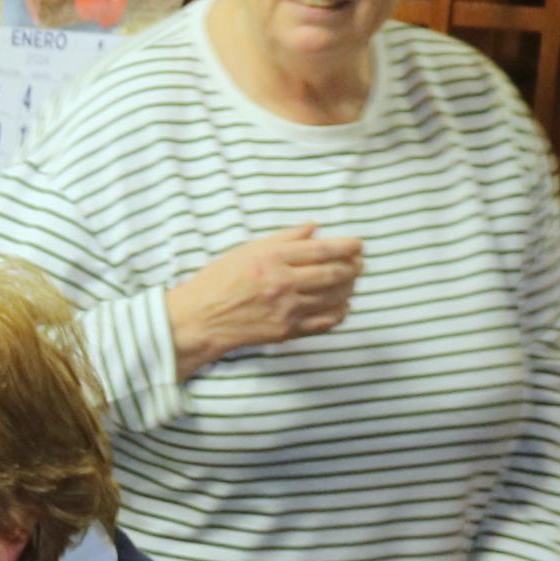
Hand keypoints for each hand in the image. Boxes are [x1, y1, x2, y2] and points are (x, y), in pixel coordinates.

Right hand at [166, 226, 362, 377]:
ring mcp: (287, 310)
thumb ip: (284, 238)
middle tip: (359, 263)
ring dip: (349, 288)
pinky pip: (325, 322)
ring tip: (351, 281)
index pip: (322, 250)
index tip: (359, 245)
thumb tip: (315, 229)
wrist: (200, 319)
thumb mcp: (247, 250)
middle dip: (354, 267)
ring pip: (334, 297)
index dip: (348, 246)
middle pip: (334, 273)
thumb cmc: (219, 281)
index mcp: (272, 259)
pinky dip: (340, 312)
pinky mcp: (287, 331)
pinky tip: (342, 305)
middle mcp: (283, 283)